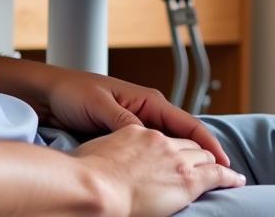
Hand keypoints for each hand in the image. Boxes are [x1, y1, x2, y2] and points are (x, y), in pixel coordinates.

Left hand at [41, 68, 230, 166]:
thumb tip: (147, 136)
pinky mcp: (125, 135)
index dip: (208, 143)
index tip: (226, 163)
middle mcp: (146, 110)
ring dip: (188, 161)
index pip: (187, 123)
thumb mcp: (100, 106)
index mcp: (146, 99)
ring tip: (206, 182)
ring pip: (172, 145)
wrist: (49, 93)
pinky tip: (171, 177)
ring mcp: (137, 124)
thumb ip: (125, 121)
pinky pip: (153, 151)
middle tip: (226, 179)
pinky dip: (166, 162)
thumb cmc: (73, 92)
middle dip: (206, 155)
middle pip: (185, 136)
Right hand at [74, 125, 244, 216]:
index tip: (187, 148)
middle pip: (186, 142)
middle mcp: (156, 138)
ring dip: (213, 163)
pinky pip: (213, 173)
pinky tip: (236, 178)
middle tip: (210, 161)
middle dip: (200, 152)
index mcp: (135, 129)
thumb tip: (110, 162)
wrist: (92, 186)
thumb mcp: (95, 151)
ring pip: (201, 156)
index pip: (164, 133)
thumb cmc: (84, 172)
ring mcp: (172, 156)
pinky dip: (227, 175)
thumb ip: (110, 151)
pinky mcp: (184, 177)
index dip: (179, 141)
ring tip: (224, 171)